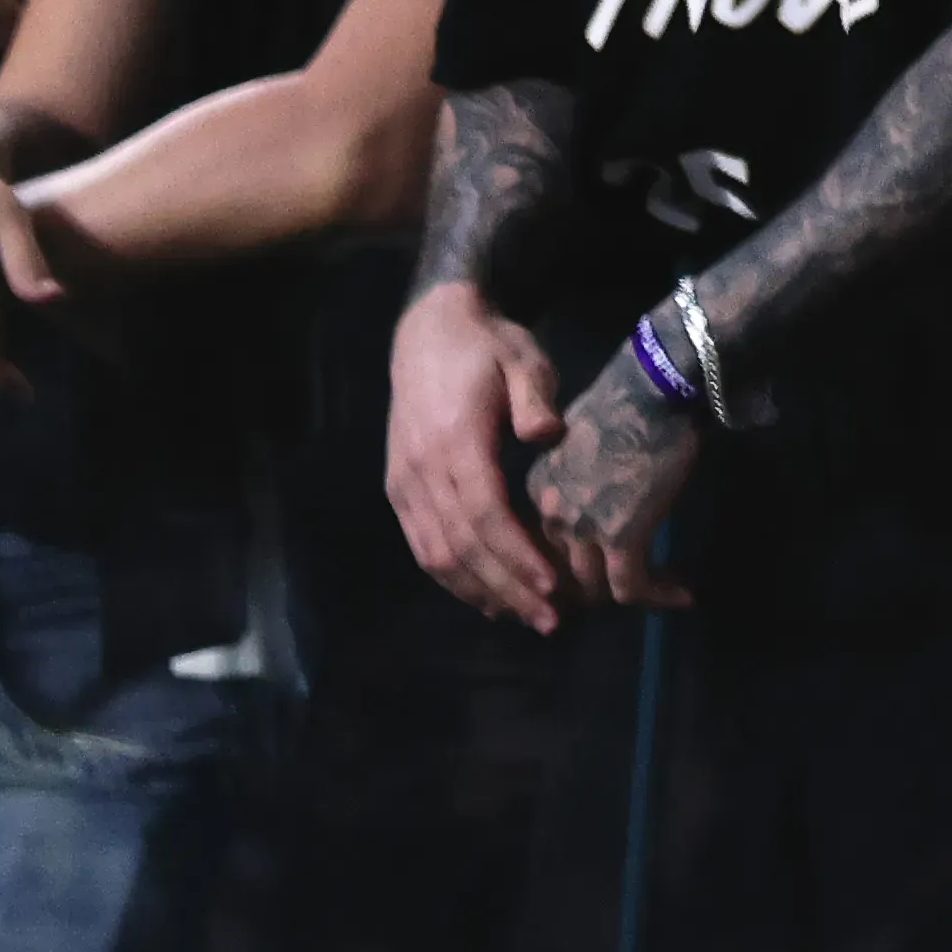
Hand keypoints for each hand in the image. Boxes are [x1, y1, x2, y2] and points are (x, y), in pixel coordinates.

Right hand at [385, 277, 577, 631]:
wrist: (429, 331)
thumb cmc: (487, 346)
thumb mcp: (522, 358)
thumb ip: (535, 398)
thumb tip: (548, 434)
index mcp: (454, 442)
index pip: (485, 514)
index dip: (516, 555)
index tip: (553, 585)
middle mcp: (421, 471)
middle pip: (462, 545)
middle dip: (506, 587)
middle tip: (550, 620)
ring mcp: (404, 483)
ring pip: (437, 554)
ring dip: (479, 590)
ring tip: (524, 616)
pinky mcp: (399, 489)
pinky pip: (422, 545)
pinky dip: (452, 577)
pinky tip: (485, 596)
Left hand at [524, 354, 710, 616]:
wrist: (656, 387)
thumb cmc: (627, 399)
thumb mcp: (582, 438)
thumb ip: (576, 476)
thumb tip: (595, 493)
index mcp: (540, 489)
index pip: (543, 548)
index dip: (568, 568)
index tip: (598, 574)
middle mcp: (552, 514)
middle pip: (564, 574)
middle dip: (596, 590)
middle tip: (633, 588)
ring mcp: (584, 528)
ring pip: (596, 588)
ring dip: (629, 596)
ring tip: (662, 592)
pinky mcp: (622, 536)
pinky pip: (632, 587)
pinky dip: (657, 597)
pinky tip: (681, 596)